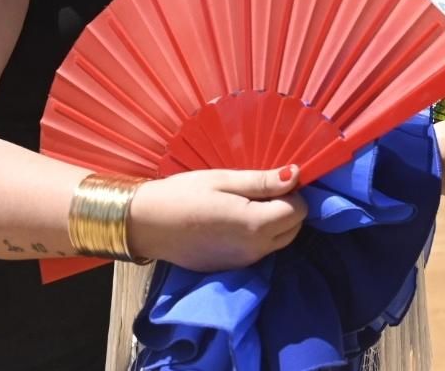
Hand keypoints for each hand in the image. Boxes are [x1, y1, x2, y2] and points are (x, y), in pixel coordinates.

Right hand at [126, 166, 306, 271]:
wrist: (146, 224)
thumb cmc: (183, 194)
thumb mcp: (223, 179)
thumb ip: (262, 181)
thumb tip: (296, 175)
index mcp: (254, 225)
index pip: (299, 211)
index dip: (291, 193)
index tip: (271, 181)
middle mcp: (254, 250)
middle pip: (293, 229)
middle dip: (287, 209)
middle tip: (259, 191)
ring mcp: (243, 263)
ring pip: (279, 242)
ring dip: (274, 223)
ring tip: (245, 204)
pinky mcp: (232, 268)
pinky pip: (259, 252)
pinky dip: (258, 236)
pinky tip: (233, 221)